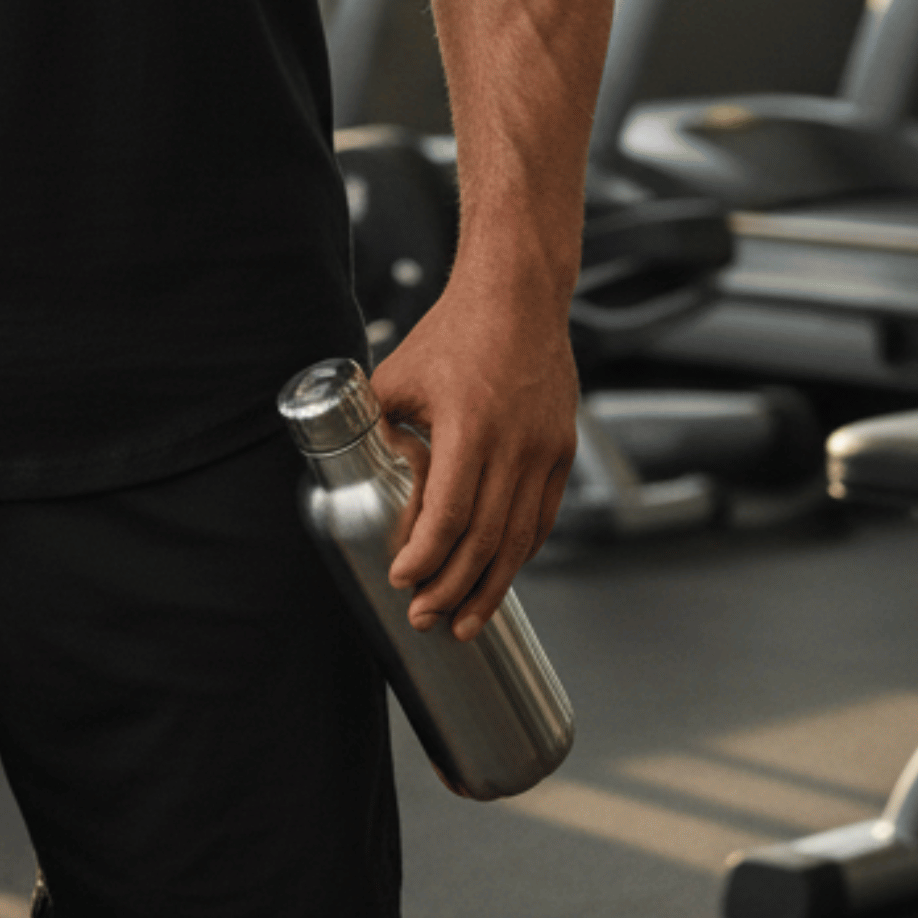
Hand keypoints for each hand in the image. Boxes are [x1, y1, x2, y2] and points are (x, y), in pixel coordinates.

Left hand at [368, 287, 575, 639]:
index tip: (403, 579)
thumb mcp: (399, 375)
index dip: (426, 555)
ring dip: (490, 586)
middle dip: (453, 588)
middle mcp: (514, 444)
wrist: (517, 297)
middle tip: (426, 618)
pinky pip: (542, 517)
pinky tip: (498, 576)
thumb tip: (355, 472)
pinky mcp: (562, 452)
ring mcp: (545, 450)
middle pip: (486, 539)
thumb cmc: (453, 331)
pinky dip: (519, 553)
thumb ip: (379, 428)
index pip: (449, 512)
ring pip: (520, 539)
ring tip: (464, 620)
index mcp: (469, 425)